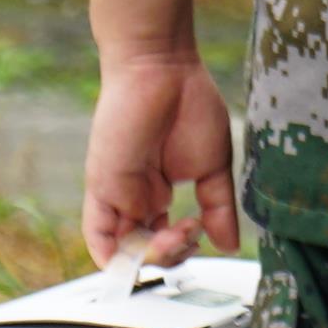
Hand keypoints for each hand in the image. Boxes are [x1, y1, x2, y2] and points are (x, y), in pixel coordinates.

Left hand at [83, 45, 236, 269]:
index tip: (203, 232)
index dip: (182, 249)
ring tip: (175, 236)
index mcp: (159, 192)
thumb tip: (229, 244)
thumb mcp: (213, 166)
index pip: (163, 240)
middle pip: (145, 251)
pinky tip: (139, 259)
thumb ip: (219, 208)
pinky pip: (98, 237)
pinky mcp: (102, 188)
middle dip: (171, 255)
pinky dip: (114, 259)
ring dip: (151, 258)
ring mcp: (118, 195)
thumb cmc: (190, 104)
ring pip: (124, 251)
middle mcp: (135, 197)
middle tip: (192, 233)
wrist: (163, 68)